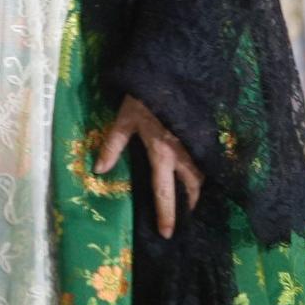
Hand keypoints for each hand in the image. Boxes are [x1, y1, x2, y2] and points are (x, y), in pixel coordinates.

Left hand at [94, 96, 202, 239]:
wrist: (170, 71)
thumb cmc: (143, 96)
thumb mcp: (123, 119)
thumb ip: (113, 145)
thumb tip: (99, 170)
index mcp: (162, 153)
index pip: (164, 191)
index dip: (166, 214)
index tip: (168, 233)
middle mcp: (183, 152)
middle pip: (192, 186)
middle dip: (189, 203)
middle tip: (184, 214)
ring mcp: (196, 142)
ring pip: (202, 172)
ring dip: (197, 186)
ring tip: (190, 194)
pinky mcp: (203, 131)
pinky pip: (206, 157)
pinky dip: (203, 167)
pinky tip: (196, 168)